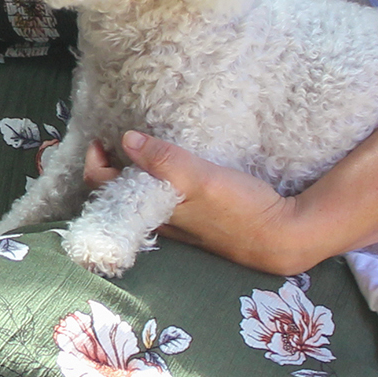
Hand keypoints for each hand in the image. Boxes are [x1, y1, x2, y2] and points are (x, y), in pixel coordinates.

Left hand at [83, 132, 322, 275]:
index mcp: (153, 213)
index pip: (104, 189)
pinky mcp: (198, 218)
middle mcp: (160, 222)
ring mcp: (179, 222)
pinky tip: (170, 166)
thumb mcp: (201, 179)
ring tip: (140, 146)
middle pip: (118, 195)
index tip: (101, 139)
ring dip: (133, 173)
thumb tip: (127, 140)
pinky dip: (156, 180)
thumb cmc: (241, 210)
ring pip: (141, 198)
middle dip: (111, 167)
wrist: (281, 237)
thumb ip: (165, 161)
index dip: (96, 163)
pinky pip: (164, 198)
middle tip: (114, 139)